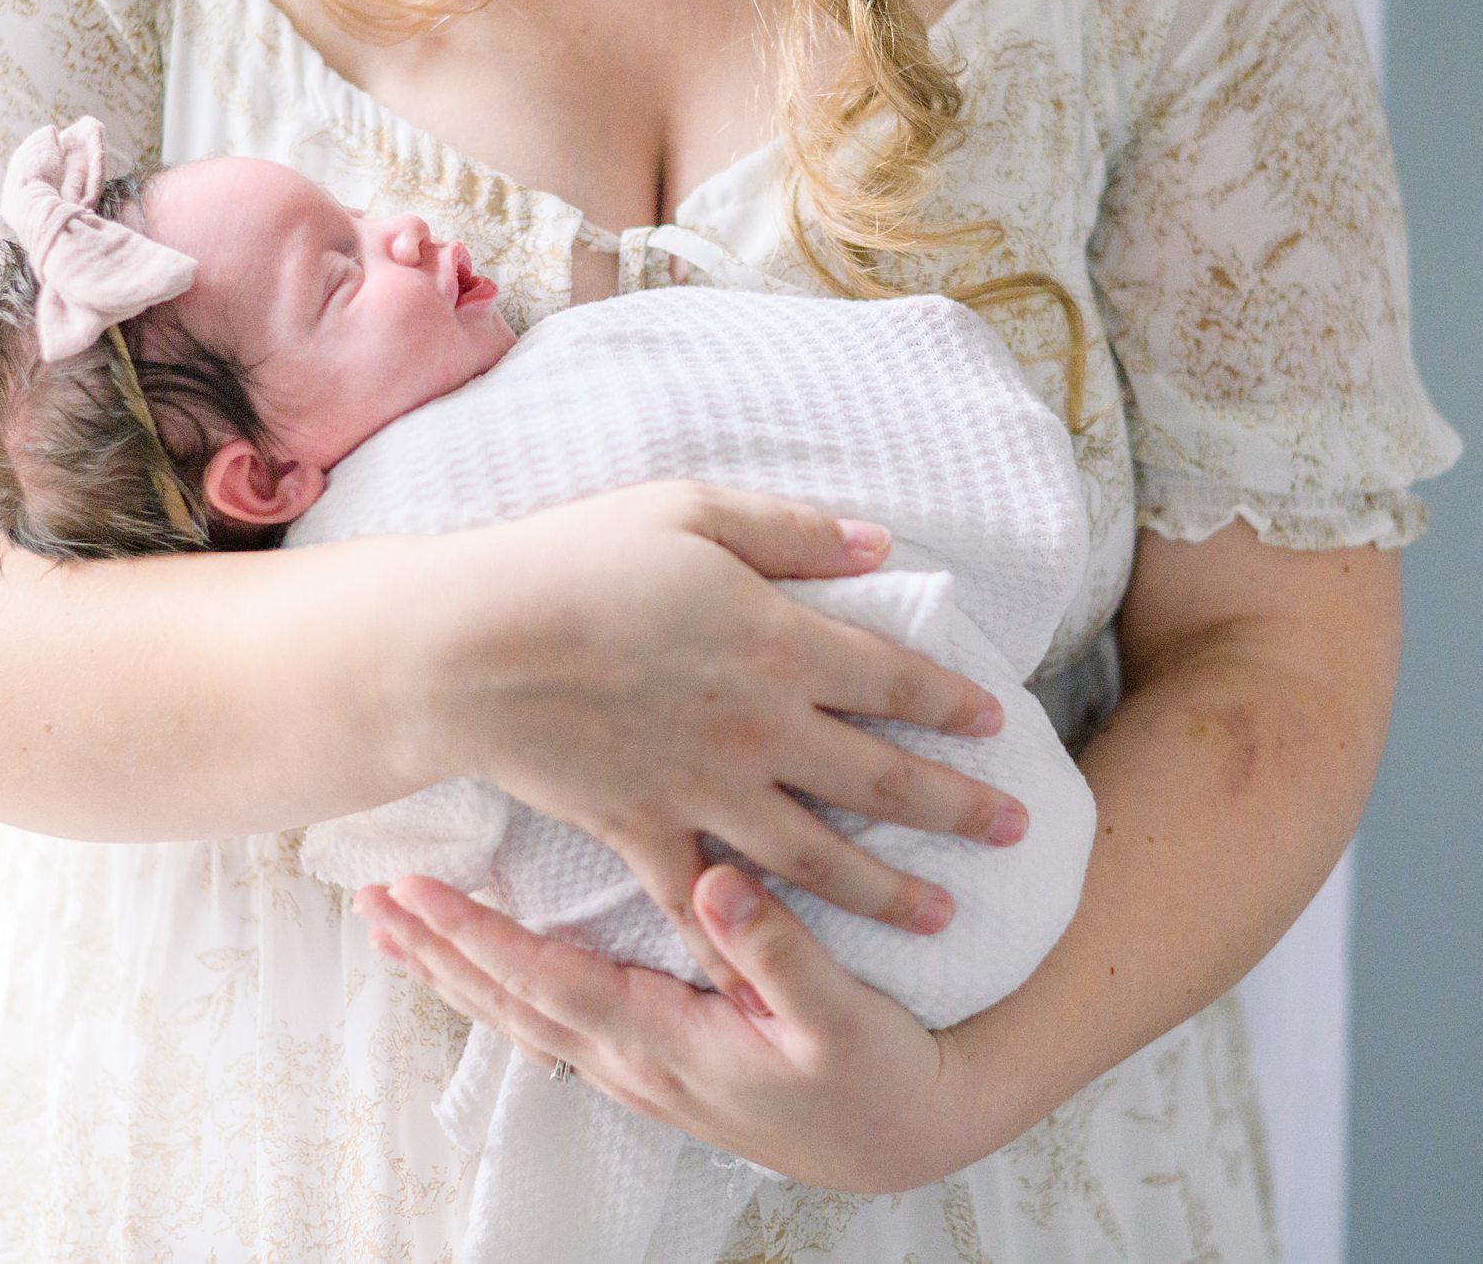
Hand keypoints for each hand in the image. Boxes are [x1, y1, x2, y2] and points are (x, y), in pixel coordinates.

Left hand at [354, 863, 998, 1194]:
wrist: (903, 1141)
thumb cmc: (876, 1075)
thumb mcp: (841, 1014)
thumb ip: (777, 949)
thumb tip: (711, 881)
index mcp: (668, 1042)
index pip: (548, 982)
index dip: (477, 937)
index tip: (417, 895)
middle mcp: (636, 1064)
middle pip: (510, 1005)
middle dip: (436, 953)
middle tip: (372, 900)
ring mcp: (639, 1071)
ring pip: (521, 1019)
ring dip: (456, 975)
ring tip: (399, 933)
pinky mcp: (654, 1066)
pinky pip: (551, 1025)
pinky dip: (501, 990)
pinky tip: (483, 973)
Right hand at [386, 481, 1026, 996]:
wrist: (466, 646)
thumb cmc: (574, 561)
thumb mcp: (691, 510)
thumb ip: (792, 532)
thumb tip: (880, 544)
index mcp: (779, 644)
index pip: (895, 680)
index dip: (953, 704)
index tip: (997, 725)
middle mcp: (759, 729)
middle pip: (880, 782)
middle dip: (956, 809)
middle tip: (1016, 831)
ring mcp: (704, 791)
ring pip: (818, 858)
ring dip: (886, 891)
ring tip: (943, 917)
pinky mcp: (642, 832)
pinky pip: (701, 900)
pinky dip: (741, 940)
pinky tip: (779, 972)